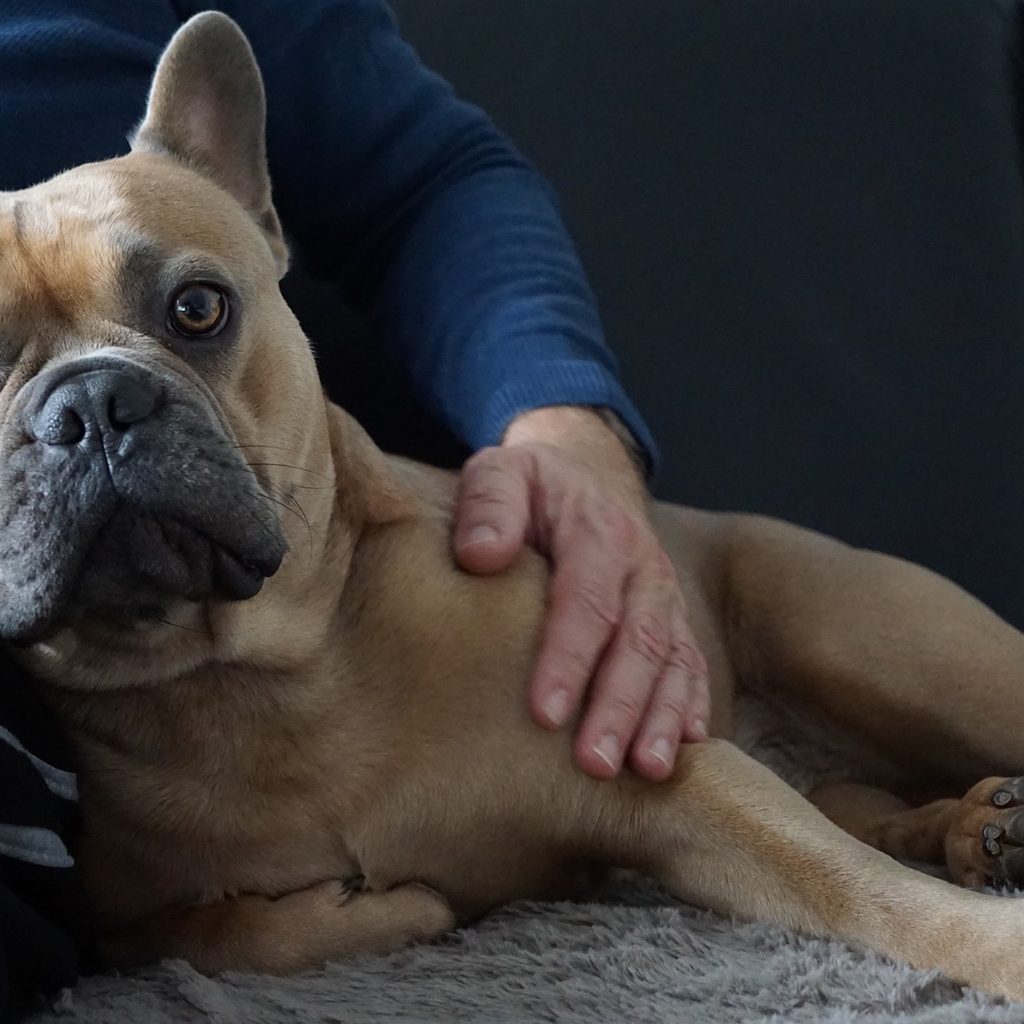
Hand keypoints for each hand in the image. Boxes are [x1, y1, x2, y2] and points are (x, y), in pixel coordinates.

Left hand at [453, 406, 709, 780]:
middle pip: (638, 639)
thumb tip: (482, 555)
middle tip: (593, 762)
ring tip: (645, 770)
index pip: (586, 598)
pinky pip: (691, 663)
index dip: (568, 657)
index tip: (544, 712)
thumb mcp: (501, 473)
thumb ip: (490, 504)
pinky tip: (685, 747)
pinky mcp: (672, 619)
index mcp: (598, 530)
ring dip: (660, 716)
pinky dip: (690, 704)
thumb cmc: (531, 487)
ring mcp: (663, 595)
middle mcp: (641, 566)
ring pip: (672, 659)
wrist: (585, 477)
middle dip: (619, 705)